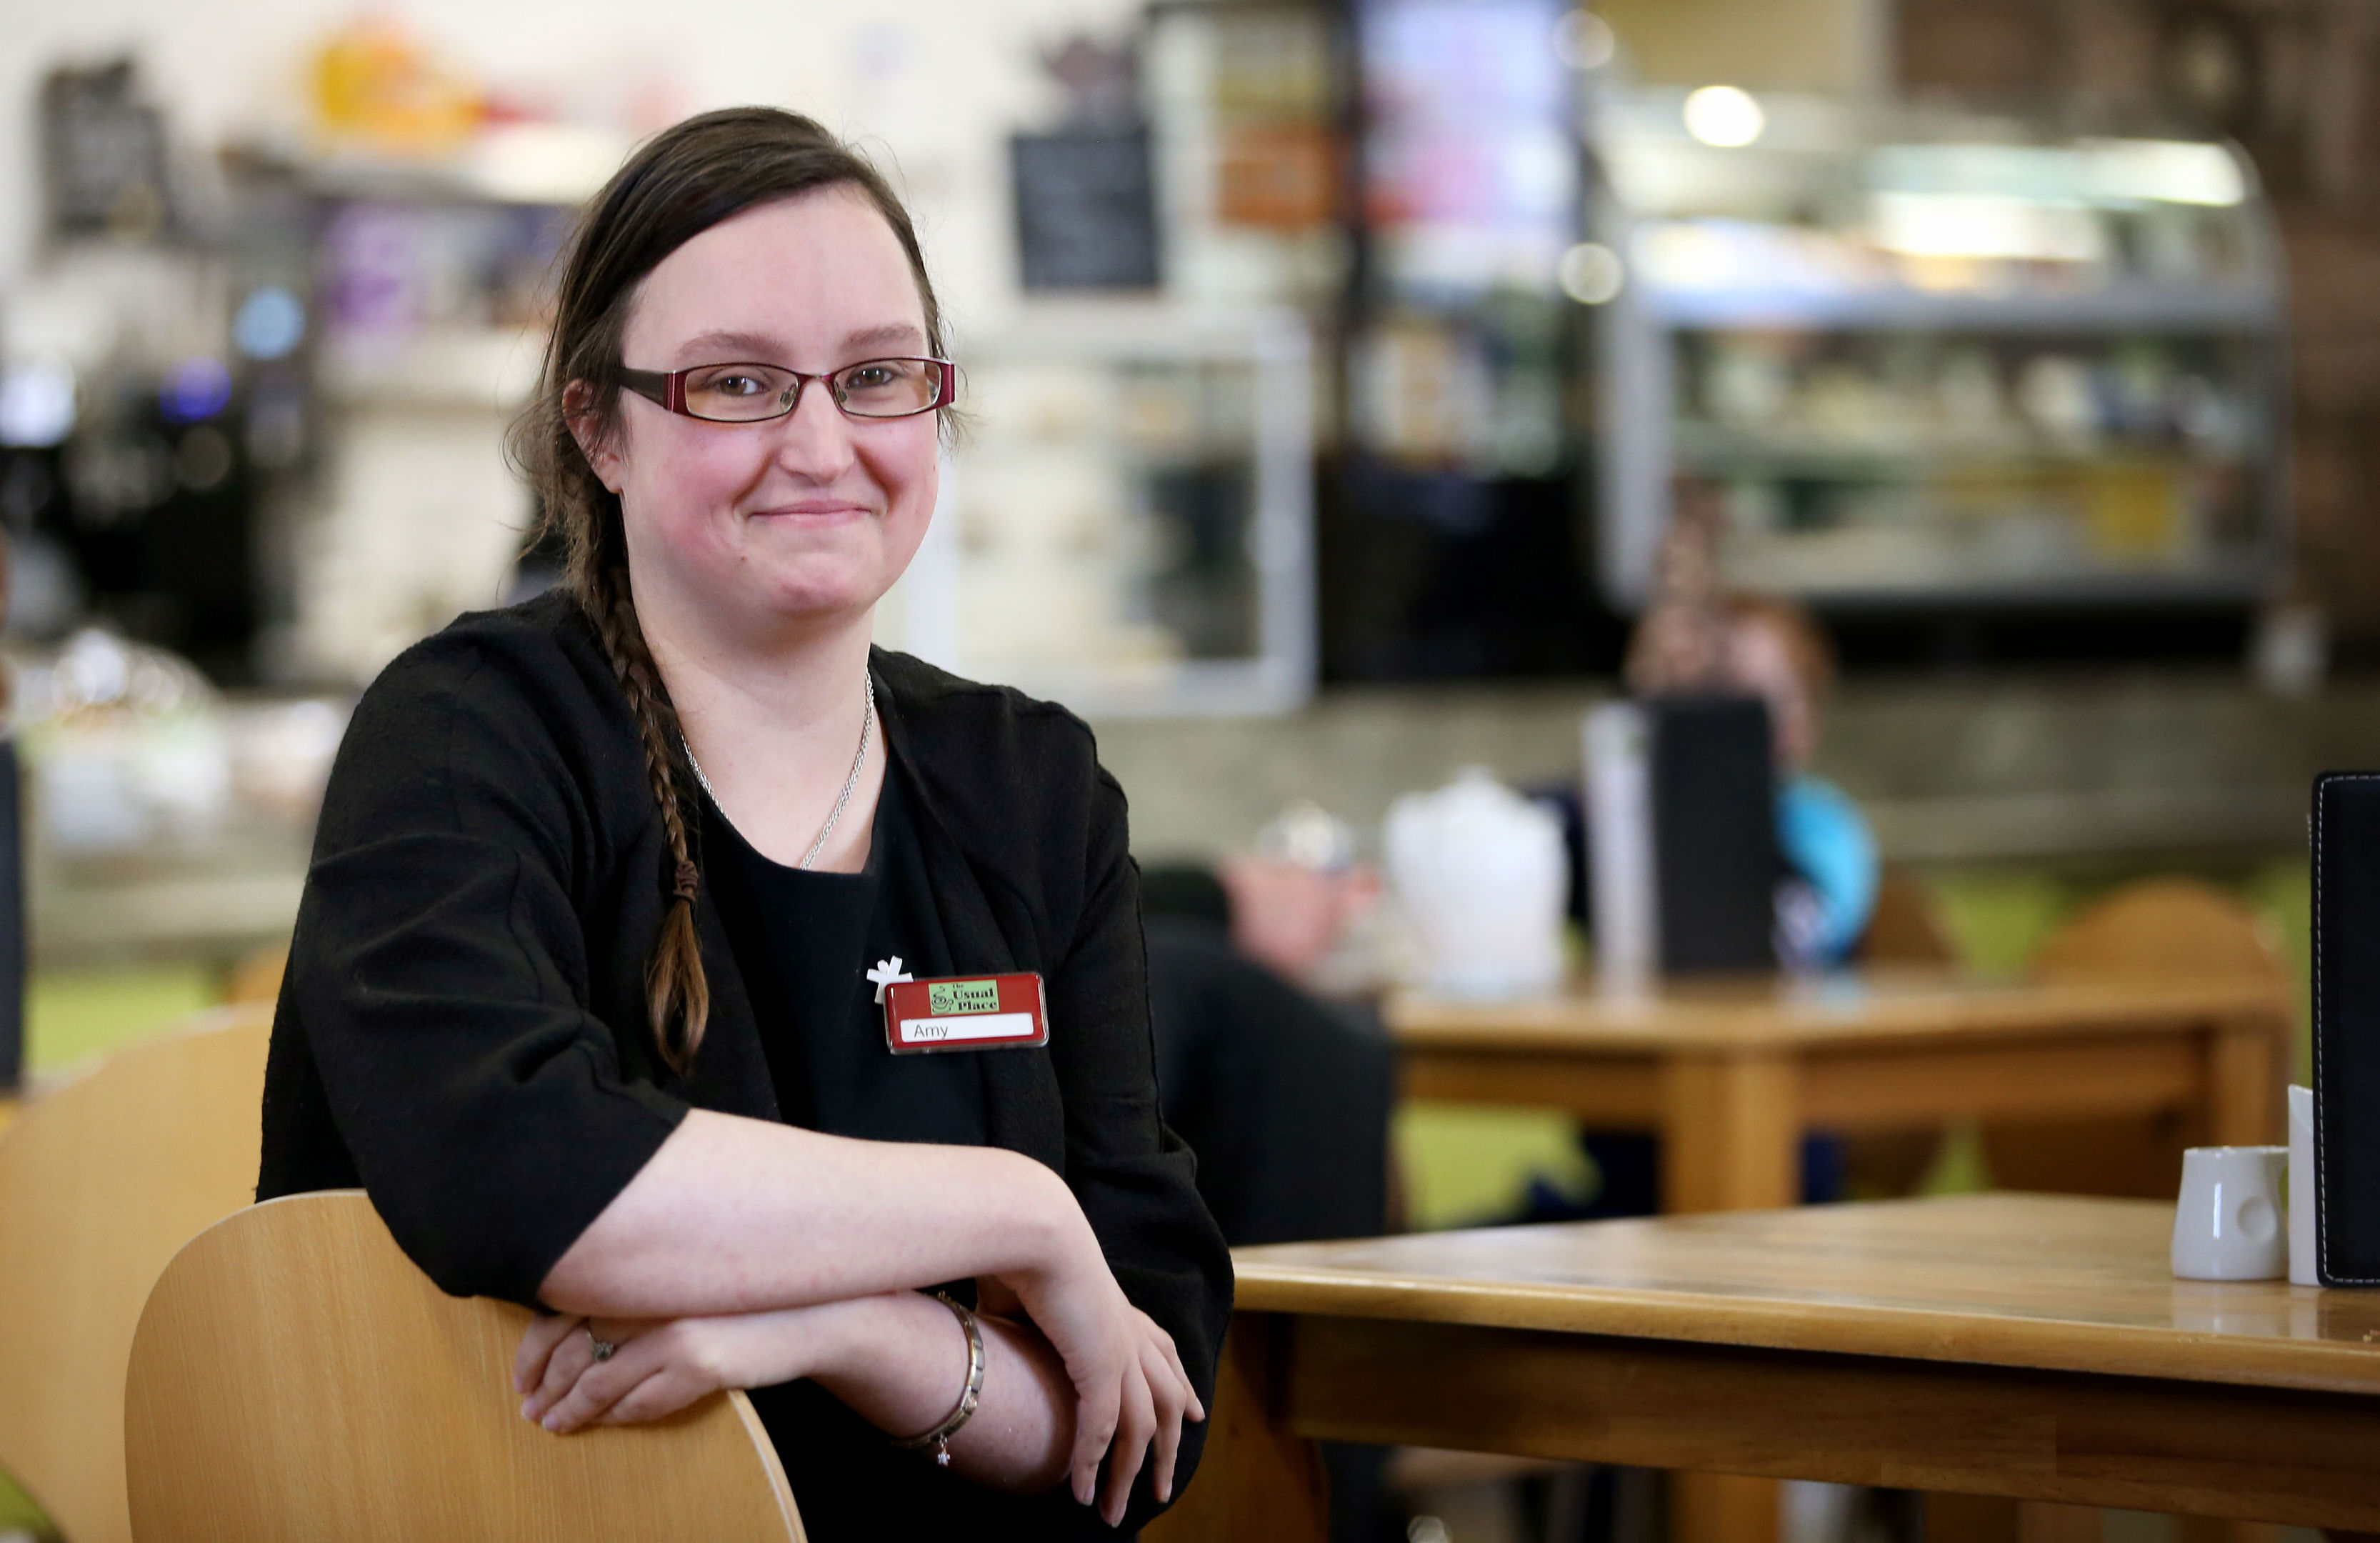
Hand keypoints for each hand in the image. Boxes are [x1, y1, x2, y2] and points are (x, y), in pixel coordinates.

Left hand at [512, 1307, 835, 1433]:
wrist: (805, 1309)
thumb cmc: (736, 1297)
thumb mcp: (677, 1285)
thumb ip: (631, 1297)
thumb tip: (572, 1332)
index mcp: (638, 1274)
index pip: (560, 1314)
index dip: (532, 1352)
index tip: (523, 1377)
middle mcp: (650, 1298)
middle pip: (573, 1353)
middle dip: (546, 1388)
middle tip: (531, 1410)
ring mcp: (673, 1333)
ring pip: (599, 1384)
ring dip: (570, 1411)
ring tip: (554, 1424)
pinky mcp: (699, 1366)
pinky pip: (640, 1403)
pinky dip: (614, 1417)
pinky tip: (604, 1421)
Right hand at [995, 1254, 1203, 1524]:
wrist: (1032, 1229)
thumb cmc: (1020, 1248)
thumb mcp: (1027, 1287)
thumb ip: (1024, 1315)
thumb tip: (999, 1318)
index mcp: (1117, 1308)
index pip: (1163, 1352)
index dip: (1181, 1384)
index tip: (1194, 1411)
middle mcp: (1129, 1332)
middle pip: (1165, 1401)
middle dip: (1168, 1447)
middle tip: (1166, 1486)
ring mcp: (1120, 1351)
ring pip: (1140, 1428)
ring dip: (1129, 1475)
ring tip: (1116, 1511)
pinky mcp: (1101, 1366)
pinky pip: (1102, 1429)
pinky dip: (1091, 1465)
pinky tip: (1081, 1492)